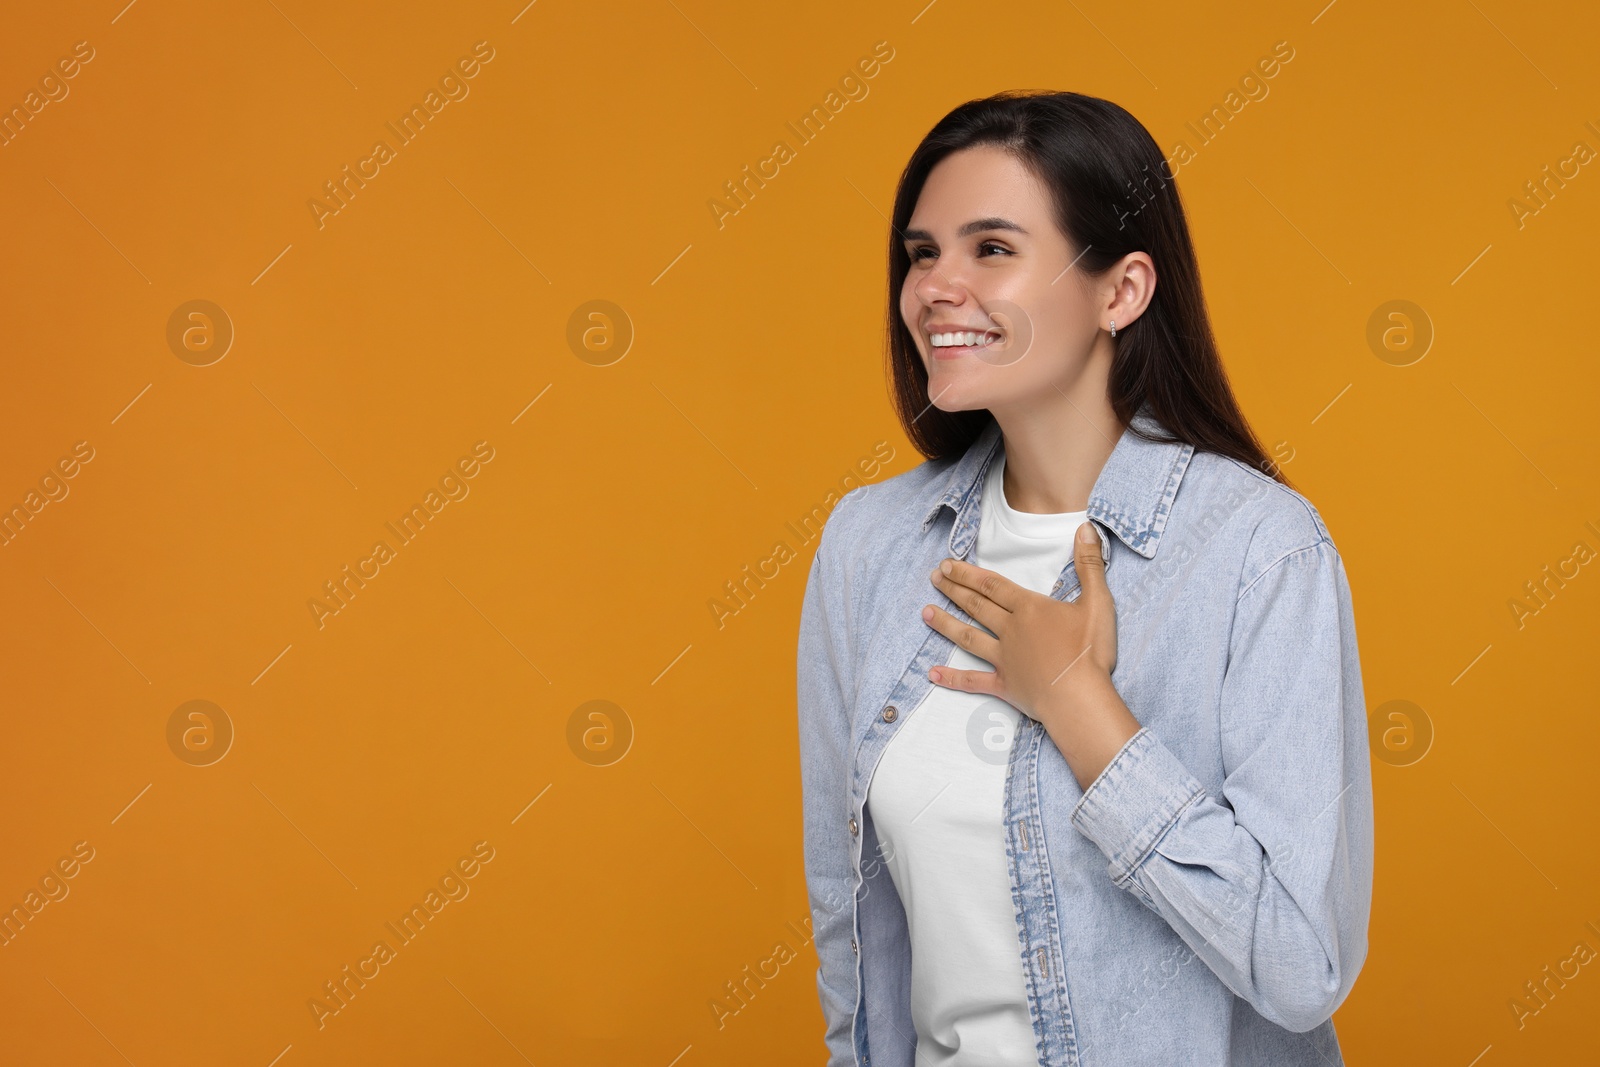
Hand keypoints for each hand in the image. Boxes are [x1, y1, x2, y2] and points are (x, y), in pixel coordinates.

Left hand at [922, 521, 1117, 720]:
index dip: (969, 574)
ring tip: (924, 613)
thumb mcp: (1098, 602)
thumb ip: (1089, 564)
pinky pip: (973, 681)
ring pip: (969, 638)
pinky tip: (932, 674)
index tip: (947, 565)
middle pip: (977, 606)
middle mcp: (1010, 631)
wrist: (1079, 698)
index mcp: (1030, 609)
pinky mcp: (1005, 686)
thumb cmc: (1090, 651)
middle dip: (953, 590)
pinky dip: (952, 678)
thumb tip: (1085, 528)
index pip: (993, 585)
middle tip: (933, 578)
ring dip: (946, 624)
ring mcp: (1004, 659)